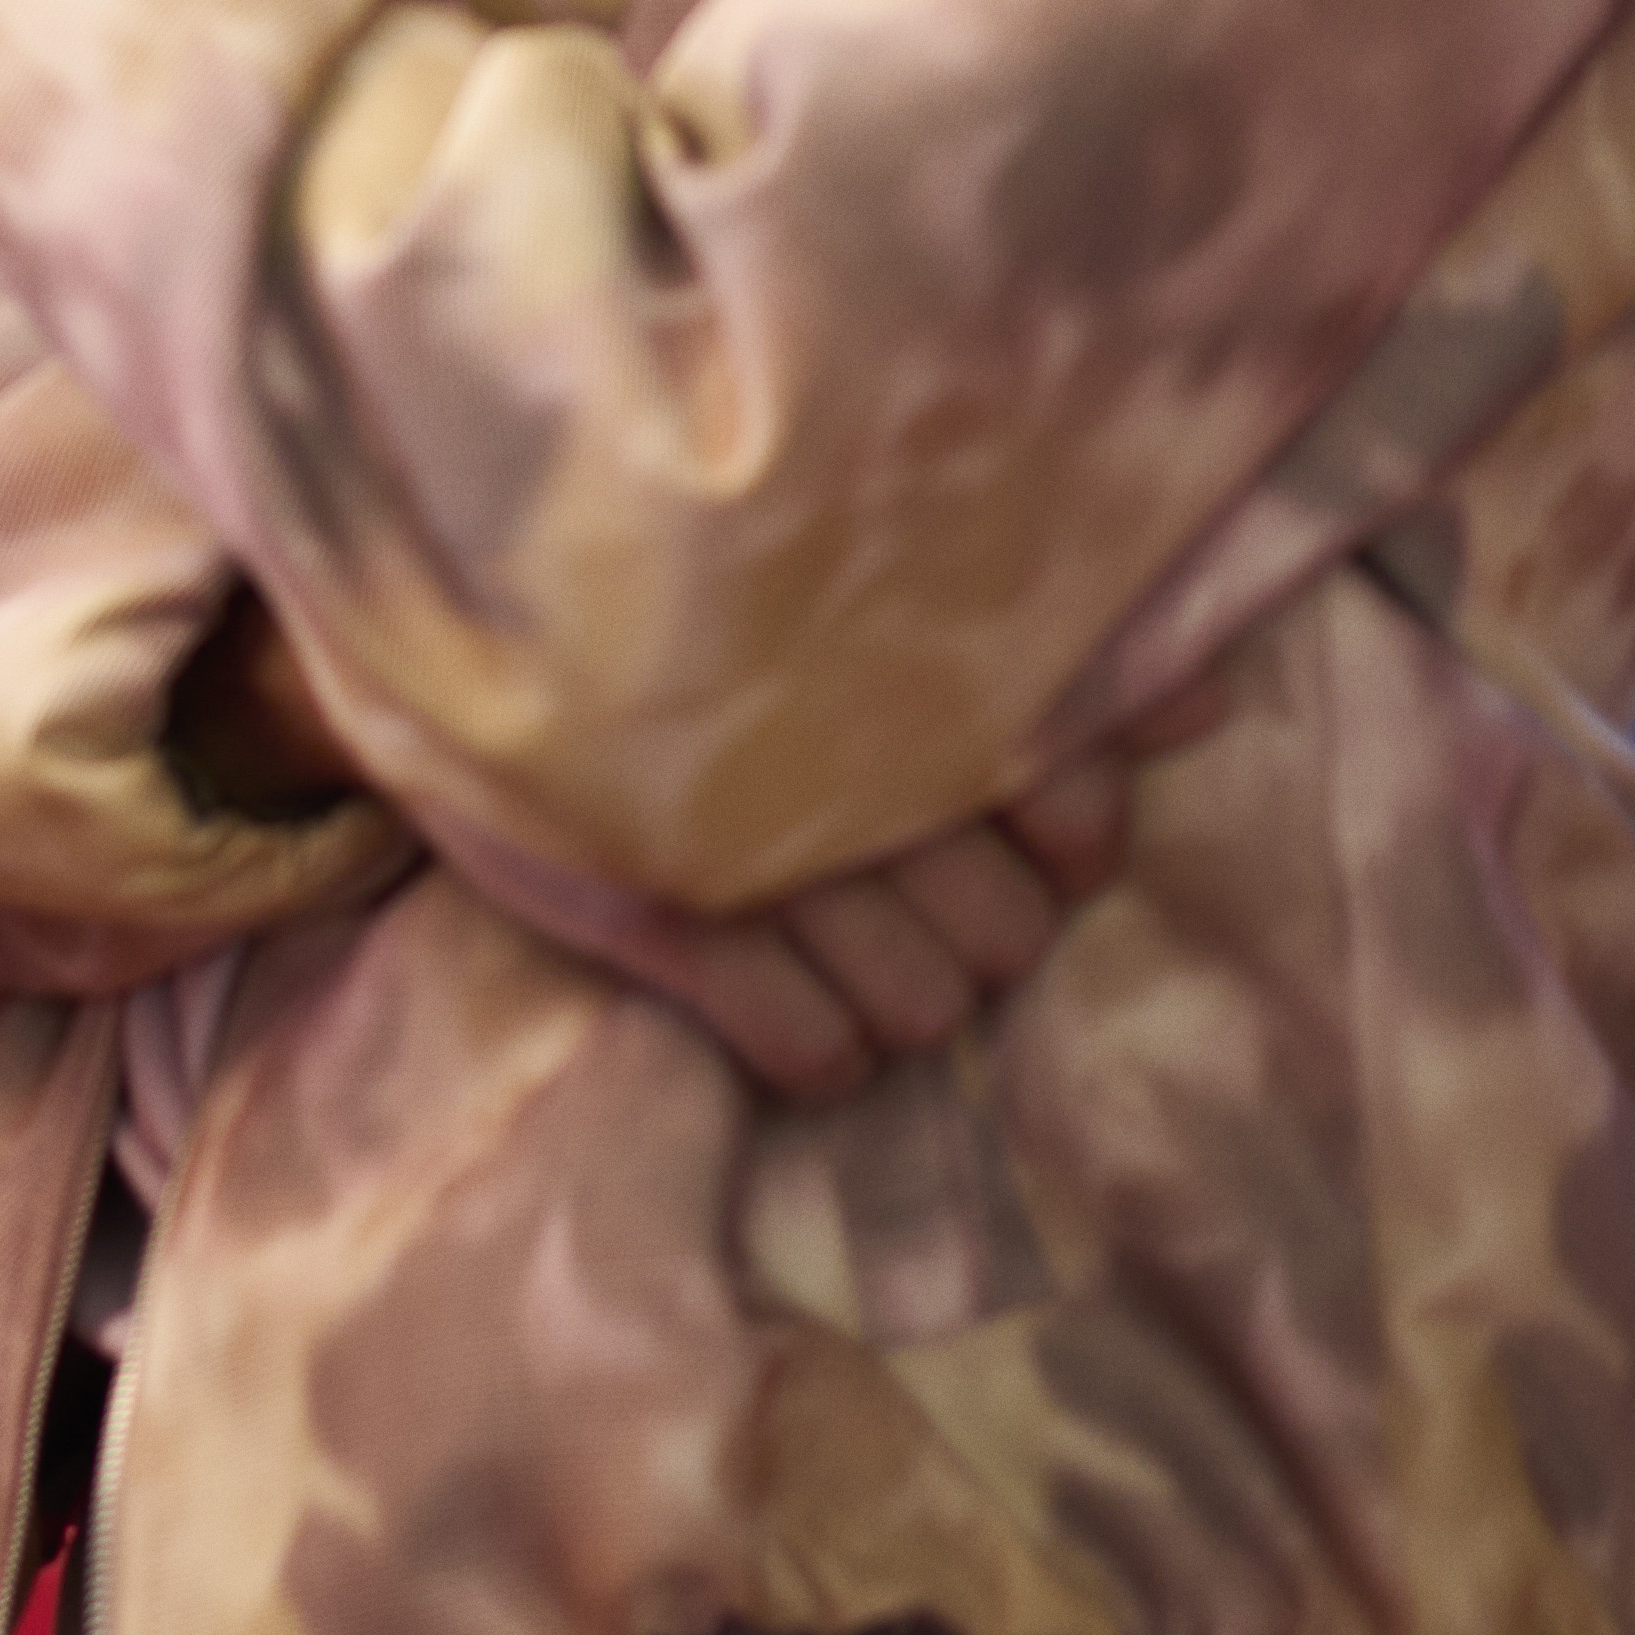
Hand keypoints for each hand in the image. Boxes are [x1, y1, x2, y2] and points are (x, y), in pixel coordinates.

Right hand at [173, 575, 1193, 1102]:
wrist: (422, 600)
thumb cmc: (677, 596)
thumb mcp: (852, 587)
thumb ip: (1040, 645)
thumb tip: (1212, 701)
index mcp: (893, 654)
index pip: (1072, 801)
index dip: (1067, 830)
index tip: (1021, 815)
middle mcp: (831, 749)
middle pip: (1010, 930)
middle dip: (981, 923)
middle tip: (911, 875)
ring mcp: (739, 838)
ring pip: (923, 1006)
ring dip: (904, 993)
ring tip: (853, 942)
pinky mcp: (643, 915)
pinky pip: (809, 1047)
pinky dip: (822, 1047)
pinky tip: (803, 1014)